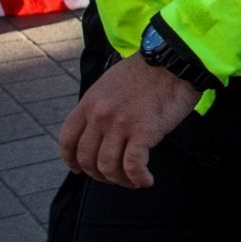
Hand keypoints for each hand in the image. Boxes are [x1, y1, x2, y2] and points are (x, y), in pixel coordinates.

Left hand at [58, 56, 202, 189]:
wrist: (173, 60)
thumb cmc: (147, 70)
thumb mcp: (111, 82)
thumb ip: (100, 105)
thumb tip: (100, 130)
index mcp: (89, 102)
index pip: (67, 140)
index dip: (71, 160)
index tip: (79, 170)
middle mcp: (100, 115)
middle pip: (87, 159)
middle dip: (98, 175)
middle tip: (113, 177)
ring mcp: (120, 124)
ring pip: (108, 167)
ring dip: (119, 180)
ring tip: (132, 181)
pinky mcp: (143, 132)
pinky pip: (133, 166)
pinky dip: (139, 178)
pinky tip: (146, 181)